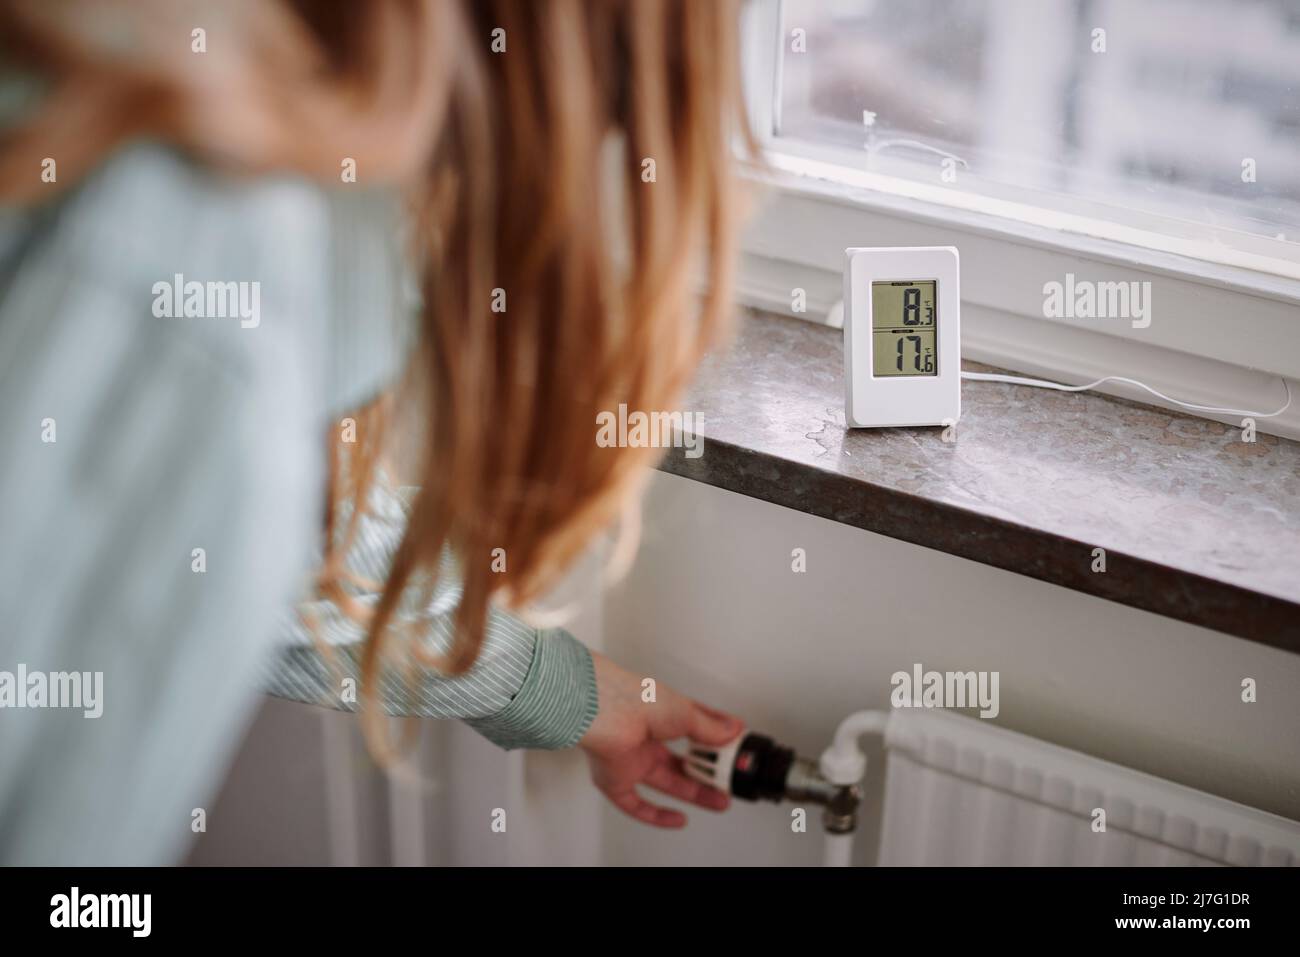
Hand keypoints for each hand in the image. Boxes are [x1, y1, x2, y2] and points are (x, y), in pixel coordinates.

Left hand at [579, 650, 743, 827]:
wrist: (603, 711)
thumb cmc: (635, 699)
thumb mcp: (686, 712)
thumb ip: (710, 727)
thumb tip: (733, 730)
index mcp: (660, 714)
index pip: (693, 727)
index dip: (714, 739)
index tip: (733, 746)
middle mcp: (645, 737)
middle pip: (681, 762)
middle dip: (708, 774)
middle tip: (729, 781)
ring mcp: (630, 759)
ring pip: (666, 783)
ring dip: (694, 794)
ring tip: (719, 801)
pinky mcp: (615, 779)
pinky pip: (635, 804)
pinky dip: (657, 815)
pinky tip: (678, 820)